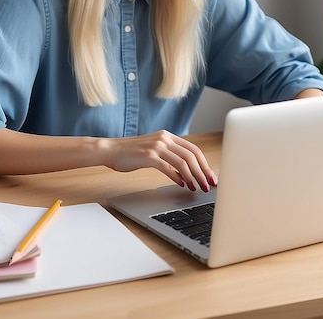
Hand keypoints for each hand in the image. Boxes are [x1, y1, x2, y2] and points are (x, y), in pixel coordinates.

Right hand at [101, 130, 217, 191]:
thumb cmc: (132, 153)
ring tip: (197, 187)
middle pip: (192, 155)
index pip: (193, 149)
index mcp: (168, 136)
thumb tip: (188, 172)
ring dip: (193, 177)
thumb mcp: (154, 149)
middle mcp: (164, 138)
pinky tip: (182, 185)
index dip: (205, 164)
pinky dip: (178, 177)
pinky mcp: (148, 156)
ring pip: (183, 162)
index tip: (211, 177)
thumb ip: (169, 155)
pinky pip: (168, 167)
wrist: (111, 150)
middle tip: (209, 185)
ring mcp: (156, 146)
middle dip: (203, 172)